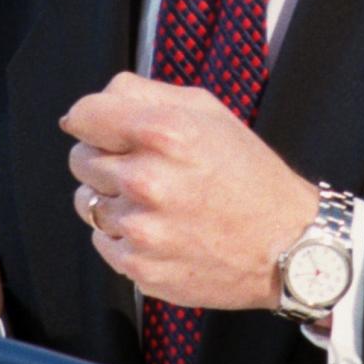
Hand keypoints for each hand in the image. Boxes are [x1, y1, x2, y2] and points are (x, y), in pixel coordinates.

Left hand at [61, 73, 317, 310]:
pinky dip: (123, 235)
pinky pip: (102, 242)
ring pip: (86, 203)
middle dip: (103, 156)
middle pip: (79, 158)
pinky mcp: (139, 268)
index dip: (91, 119)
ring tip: (155, 199)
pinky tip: (161, 229)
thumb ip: (144, 95)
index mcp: (163, 132)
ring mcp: (141, 229)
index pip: (84, 115)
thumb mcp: (207, 111)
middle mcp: (146, 180)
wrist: (284, 244)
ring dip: (111, 198)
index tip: (101, 126)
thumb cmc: (246, 171)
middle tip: (142, 164)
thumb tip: (87, 109)